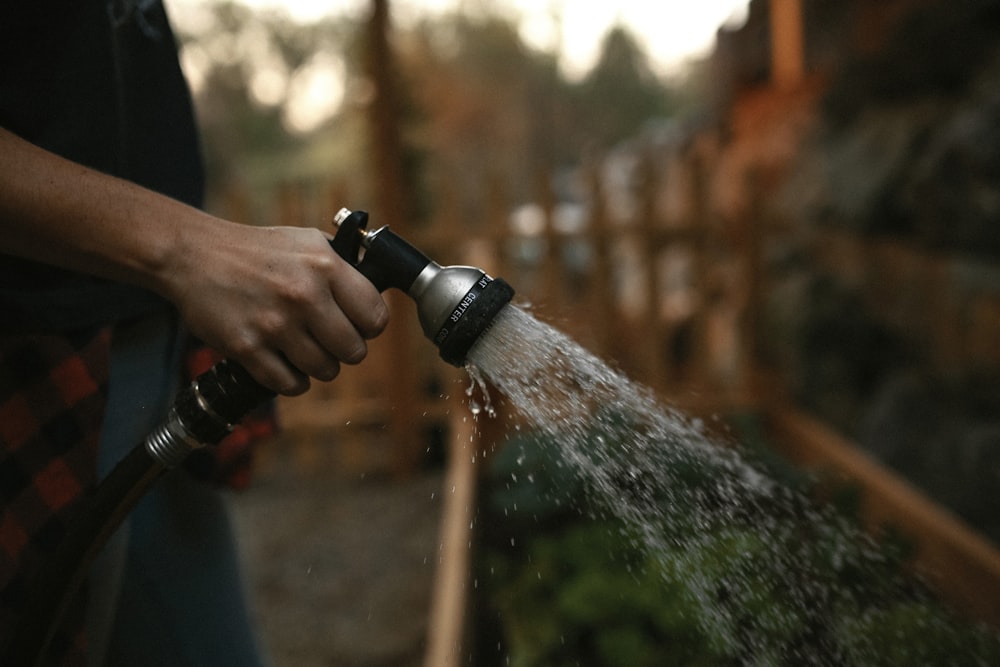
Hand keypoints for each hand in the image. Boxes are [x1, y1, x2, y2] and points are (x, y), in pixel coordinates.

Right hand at [163, 222, 387, 394]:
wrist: (194, 255)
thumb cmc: (255, 249)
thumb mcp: (307, 241)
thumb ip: (342, 266)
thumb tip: (375, 292)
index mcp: (325, 267)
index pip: (376, 317)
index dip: (369, 326)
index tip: (358, 326)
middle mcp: (304, 296)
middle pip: (354, 351)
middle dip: (345, 350)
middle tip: (329, 340)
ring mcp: (276, 324)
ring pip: (325, 371)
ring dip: (318, 365)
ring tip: (304, 349)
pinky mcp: (248, 348)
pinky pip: (290, 384)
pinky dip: (292, 380)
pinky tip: (285, 363)